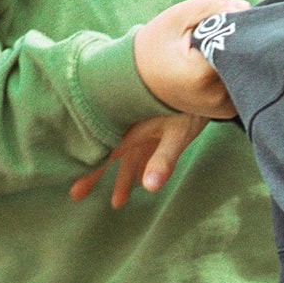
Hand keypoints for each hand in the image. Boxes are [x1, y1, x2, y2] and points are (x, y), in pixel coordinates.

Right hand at [69, 113, 207, 208]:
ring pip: (130, 156)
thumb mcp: (178, 134)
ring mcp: (148, 127)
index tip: (74, 188)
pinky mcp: (161, 128)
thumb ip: (163, 160)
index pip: (106, 152)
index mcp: (132, 126)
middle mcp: (135, 126)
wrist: (208, 79)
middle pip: (111, 153)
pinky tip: (141, 180)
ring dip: (124, 177)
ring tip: (118, 203)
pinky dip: (140, 166)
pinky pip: (144, 150)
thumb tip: (149, 187)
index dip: (90, 170)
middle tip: (76, 194)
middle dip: (96, 174)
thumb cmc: (191, 106)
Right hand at [135, 0, 249, 117]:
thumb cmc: (156, 46)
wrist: (138, 83)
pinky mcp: (228, 110)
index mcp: (202, 74)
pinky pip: (243, 81)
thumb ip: (213, 6)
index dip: (236, 24)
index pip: (240, 41)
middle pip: (247, 56)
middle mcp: (217, 97)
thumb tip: (246, 9)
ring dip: (239, 53)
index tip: (223, 18)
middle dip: (240, 37)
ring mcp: (225, 108)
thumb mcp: (178, 16)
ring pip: (248, 69)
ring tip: (214, 49)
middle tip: (219, 32)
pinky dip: (236, 68)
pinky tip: (217, 61)